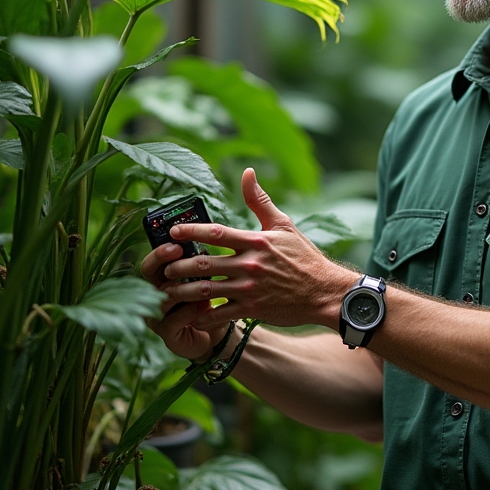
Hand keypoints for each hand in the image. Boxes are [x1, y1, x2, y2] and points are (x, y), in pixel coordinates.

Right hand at [141, 242, 225, 360]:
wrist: (216, 332)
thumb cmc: (209, 299)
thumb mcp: (205, 278)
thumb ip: (200, 261)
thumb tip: (207, 234)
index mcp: (161, 279)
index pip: (153, 261)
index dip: (161, 250)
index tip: (175, 240)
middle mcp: (154, 296)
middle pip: (148, 274)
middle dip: (162, 259)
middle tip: (178, 249)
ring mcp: (157, 316)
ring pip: (163, 296)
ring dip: (183, 286)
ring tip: (203, 280)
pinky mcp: (167, 334)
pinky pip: (174, 320)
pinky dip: (190, 310)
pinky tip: (206, 305)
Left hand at [150, 168, 355, 331]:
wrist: (324, 292)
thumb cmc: (304, 257)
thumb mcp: (284, 224)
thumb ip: (259, 201)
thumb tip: (246, 173)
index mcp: (256, 241)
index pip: (217, 233)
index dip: (191, 231)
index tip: (172, 231)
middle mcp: (251, 264)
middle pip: (206, 264)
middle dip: (180, 266)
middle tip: (165, 267)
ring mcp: (251, 288)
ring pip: (208, 290)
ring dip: (184, 291)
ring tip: (168, 291)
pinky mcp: (253, 309)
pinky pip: (222, 314)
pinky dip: (204, 317)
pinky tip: (191, 316)